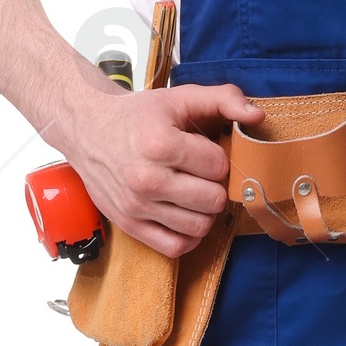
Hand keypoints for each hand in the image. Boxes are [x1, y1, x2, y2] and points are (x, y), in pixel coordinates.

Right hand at [64, 81, 264, 258]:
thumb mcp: (180, 97)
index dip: (219, 159)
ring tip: (195, 194)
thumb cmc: (137, 116)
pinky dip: (189, 237)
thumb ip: (223, 99)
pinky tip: (186, 216)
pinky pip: (174, 247)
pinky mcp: (130, 224)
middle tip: (203, 175)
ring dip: (205, 212)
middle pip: (212, 200)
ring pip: (199, 226)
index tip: (204, 152)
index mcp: (160, 144)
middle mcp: (146, 178)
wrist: (88, 129)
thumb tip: (256, 116)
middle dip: (214, 186)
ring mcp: (137, 205)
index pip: (218, 167)